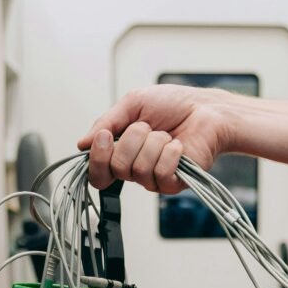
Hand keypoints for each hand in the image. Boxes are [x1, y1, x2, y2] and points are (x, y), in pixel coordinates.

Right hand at [78, 85, 236, 193]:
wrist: (205, 109)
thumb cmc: (173, 105)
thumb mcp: (132, 104)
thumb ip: (106, 123)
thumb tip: (82, 143)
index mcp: (121, 152)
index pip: (98, 172)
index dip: (98, 157)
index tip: (106, 136)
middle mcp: (135, 169)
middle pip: (117, 168)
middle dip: (133, 140)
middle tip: (148, 127)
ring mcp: (154, 179)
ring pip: (139, 170)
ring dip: (154, 143)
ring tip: (167, 135)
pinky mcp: (174, 183)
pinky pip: (161, 174)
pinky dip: (170, 154)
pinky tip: (178, 146)